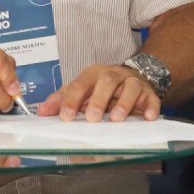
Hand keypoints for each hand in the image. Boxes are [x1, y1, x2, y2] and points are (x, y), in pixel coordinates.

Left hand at [36, 64, 159, 121]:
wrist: (133, 77)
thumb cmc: (102, 88)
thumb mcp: (81, 90)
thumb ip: (62, 100)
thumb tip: (41, 112)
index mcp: (93, 75)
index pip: (80, 84)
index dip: (72, 100)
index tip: (66, 116)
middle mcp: (113, 75)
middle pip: (107, 82)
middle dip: (99, 99)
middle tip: (92, 118)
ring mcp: (133, 83)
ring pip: (130, 87)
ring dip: (124, 103)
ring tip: (117, 119)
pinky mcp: (149, 93)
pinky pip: (152, 98)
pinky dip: (151, 107)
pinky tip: (149, 117)